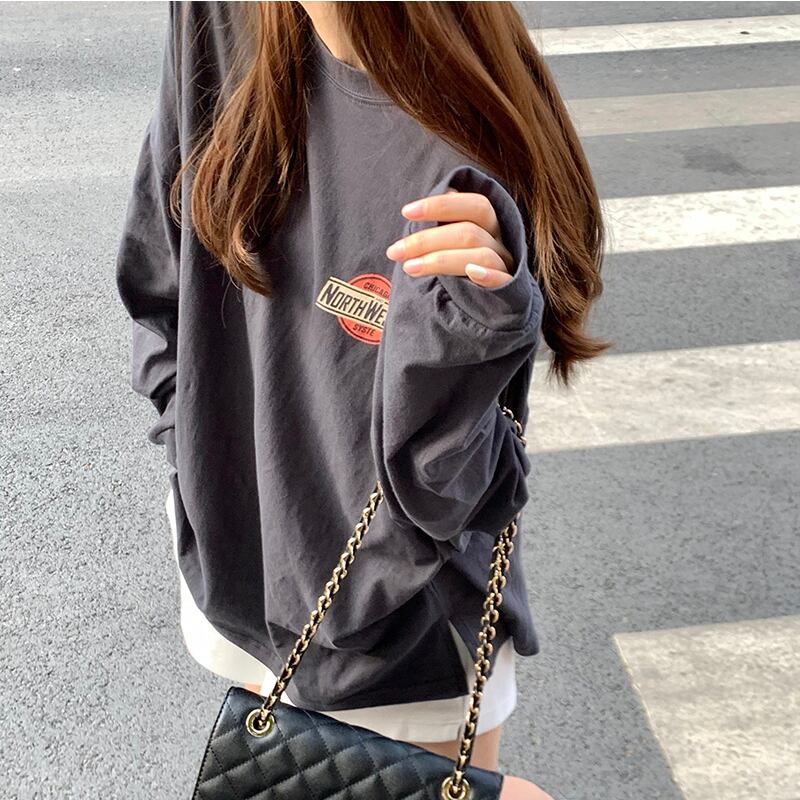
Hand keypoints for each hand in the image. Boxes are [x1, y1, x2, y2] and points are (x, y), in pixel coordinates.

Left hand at [385, 187, 514, 286]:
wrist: (484, 311)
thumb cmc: (459, 271)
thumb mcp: (451, 244)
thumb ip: (447, 223)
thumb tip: (445, 191)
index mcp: (489, 226)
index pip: (473, 205)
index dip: (440, 205)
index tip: (406, 212)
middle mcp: (500, 243)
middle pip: (469, 232)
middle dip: (427, 240)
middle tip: (395, 251)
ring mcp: (505, 268)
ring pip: (480, 256)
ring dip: (441, 260)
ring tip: (409, 268)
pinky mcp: (508, 293)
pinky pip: (503, 281)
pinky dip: (489, 275)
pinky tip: (471, 273)